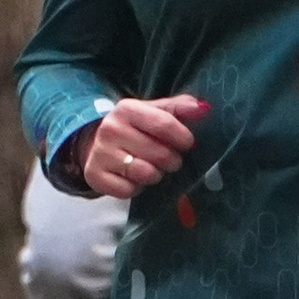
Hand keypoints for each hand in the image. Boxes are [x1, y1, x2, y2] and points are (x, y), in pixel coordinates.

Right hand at [81, 95, 206, 198]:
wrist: (95, 145)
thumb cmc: (134, 129)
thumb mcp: (153, 112)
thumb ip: (179, 108)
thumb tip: (203, 108)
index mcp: (127, 109)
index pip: (165, 124)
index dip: (183, 138)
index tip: (187, 144)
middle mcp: (111, 129)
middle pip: (159, 154)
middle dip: (172, 161)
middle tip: (168, 159)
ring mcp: (101, 153)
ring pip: (145, 174)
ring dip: (155, 175)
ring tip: (151, 168)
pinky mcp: (95, 176)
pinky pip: (129, 190)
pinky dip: (136, 188)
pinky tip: (133, 178)